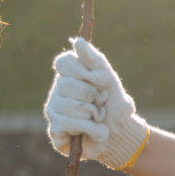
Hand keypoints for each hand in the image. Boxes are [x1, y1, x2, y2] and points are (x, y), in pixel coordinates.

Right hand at [44, 37, 148, 168]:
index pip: (63, 62)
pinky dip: (89, 128)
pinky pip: (66, 123)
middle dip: (92, 95)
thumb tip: (77, 41)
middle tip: (102, 103)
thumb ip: (93, 59)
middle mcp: (57, 92)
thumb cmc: (114, 105)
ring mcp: (53, 111)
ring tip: (99, 119)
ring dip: (93, 114)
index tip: (103, 81)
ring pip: (68, 105)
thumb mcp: (108, 78)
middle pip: (65, 84)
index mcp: (68, 76)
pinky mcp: (55, 131)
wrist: (121, 135)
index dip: (85, 72)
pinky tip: (95, 132)